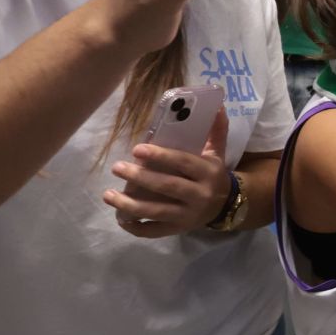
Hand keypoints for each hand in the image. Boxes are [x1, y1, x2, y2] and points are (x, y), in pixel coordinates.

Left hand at [104, 108, 232, 236]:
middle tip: (117, 167)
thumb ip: (216, 130)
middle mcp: (200, 195)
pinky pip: (155, 231)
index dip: (160, 156)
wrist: (227, 205)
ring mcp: (188, 215)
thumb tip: (217, 104)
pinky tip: (120, 219)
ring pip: (157, 211)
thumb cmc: (214, 174)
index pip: (183, 162)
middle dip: (140, 178)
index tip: (137, 149)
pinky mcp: (179, 229)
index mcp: (208, 172)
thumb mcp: (218, 152)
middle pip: (167, 186)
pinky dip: (137, 228)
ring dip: (130, 205)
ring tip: (108, 195)